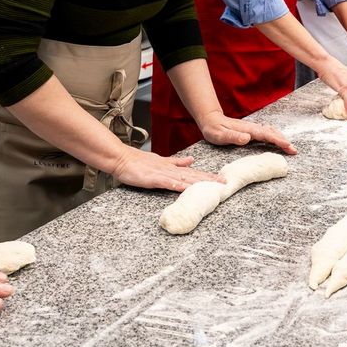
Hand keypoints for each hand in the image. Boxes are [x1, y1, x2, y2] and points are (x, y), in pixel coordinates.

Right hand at [108, 147, 224, 191]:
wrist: (122, 159)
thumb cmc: (139, 162)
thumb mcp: (162, 160)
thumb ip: (177, 162)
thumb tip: (191, 160)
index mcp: (172, 167)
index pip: (194, 172)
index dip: (208, 176)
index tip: (221, 179)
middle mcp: (170, 170)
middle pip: (193, 176)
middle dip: (209, 180)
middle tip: (224, 183)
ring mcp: (162, 174)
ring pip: (184, 179)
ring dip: (198, 182)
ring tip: (212, 186)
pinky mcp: (153, 179)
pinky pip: (167, 183)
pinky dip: (177, 185)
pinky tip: (186, 188)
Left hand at [195, 110, 296, 154]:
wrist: (210, 119)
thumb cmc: (214, 129)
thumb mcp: (220, 135)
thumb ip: (233, 137)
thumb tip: (247, 138)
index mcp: (247, 130)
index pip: (266, 135)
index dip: (277, 140)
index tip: (287, 146)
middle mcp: (252, 128)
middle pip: (271, 133)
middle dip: (283, 141)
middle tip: (294, 150)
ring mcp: (252, 128)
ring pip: (270, 132)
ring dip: (281, 138)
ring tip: (289, 147)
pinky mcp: (251, 130)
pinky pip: (266, 132)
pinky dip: (275, 136)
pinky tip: (278, 140)